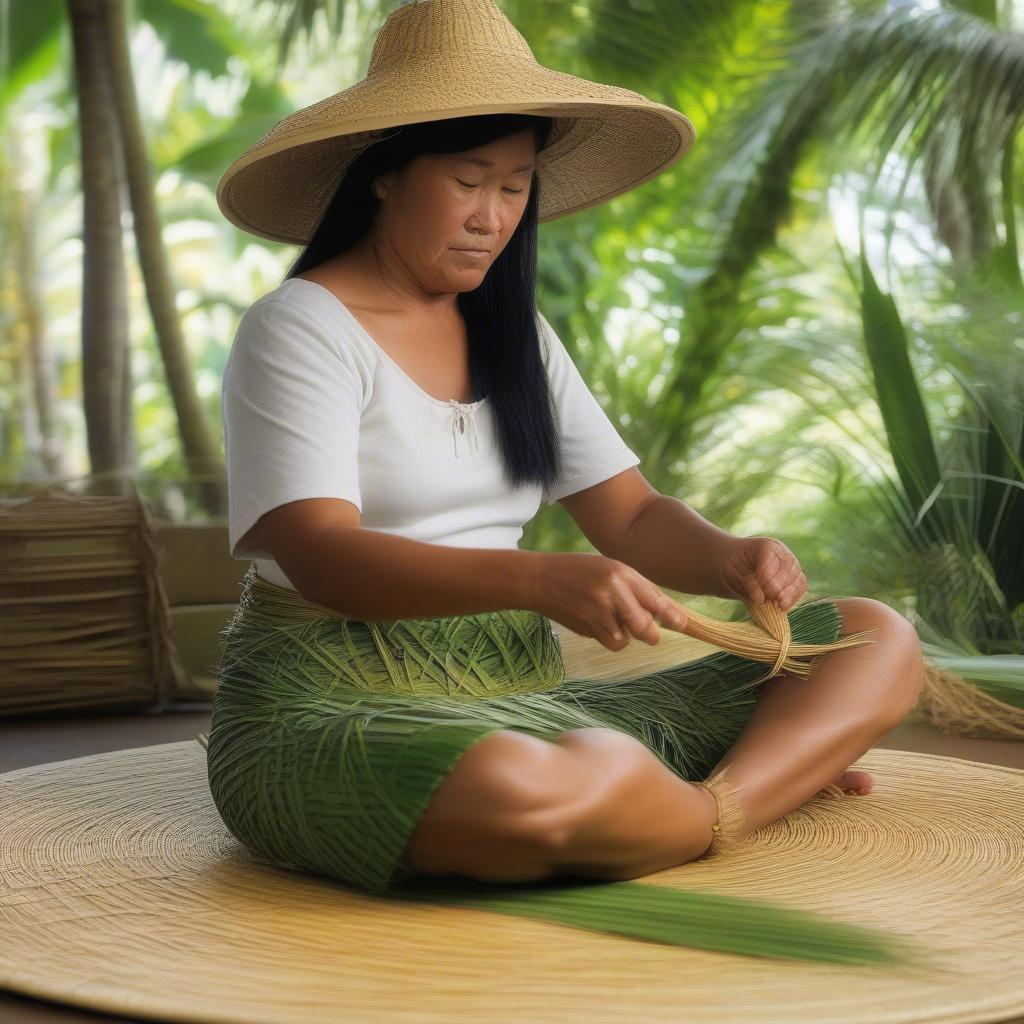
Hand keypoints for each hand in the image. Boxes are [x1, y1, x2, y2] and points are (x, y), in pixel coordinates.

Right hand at [526, 551, 689, 651]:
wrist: (539, 579)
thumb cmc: (578, 571)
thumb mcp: (609, 567)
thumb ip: (635, 587)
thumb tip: (664, 611)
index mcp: (621, 573)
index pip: (655, 599)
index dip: (674, 616)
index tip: (684, 625)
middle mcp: (612, 592)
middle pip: (646, 626)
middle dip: (652, 634)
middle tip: (651, 633)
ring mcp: (598, 612)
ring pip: (628, 638)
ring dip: (629, 635)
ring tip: (615, 620)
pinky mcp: (586, 627)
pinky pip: (612, 642)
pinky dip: (613, 639)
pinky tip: (602, 625)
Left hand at [719, 536, 806, 611]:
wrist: (737, 568)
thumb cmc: (734, 568)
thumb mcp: (734, 573)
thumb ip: (748, 584)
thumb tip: (762, 600)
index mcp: (765, 546)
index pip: (770, 555)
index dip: (767, 573)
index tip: (763, 589)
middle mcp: (781, 553)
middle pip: (788, 566)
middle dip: (780, 585)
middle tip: (771, 598)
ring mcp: (790, 566)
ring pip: (798, 577)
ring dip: (790, 593)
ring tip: (779, 605)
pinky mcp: (794, 579)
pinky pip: (800, 587)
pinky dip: (793, 597)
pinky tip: (783, 607)